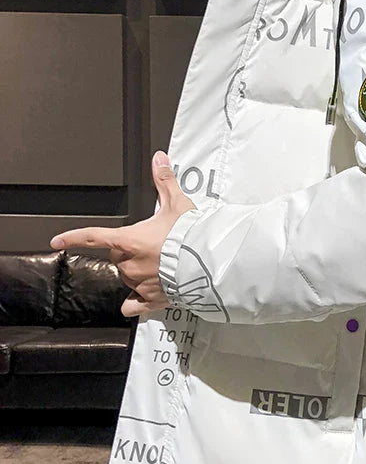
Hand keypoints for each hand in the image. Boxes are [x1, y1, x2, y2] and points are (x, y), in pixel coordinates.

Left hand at [49, 151, 196, 317]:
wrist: (210, 261)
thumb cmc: (192, 234)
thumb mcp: (178, 203)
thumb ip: (164, 181)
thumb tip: (158, 158)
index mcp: (129, 240)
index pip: (93, 237)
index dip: (72, 238)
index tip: (56, 241)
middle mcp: (130, 263)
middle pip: (118, 256)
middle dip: (130, 250)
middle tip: (154, 244)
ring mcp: (139, 283)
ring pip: (128, 277)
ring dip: (138, 271)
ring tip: (161, 263)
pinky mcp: (152, 299)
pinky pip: (133, 304)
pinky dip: (135, 302)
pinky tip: (143, 297)